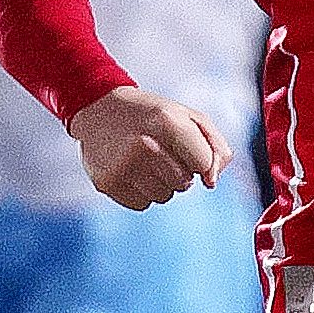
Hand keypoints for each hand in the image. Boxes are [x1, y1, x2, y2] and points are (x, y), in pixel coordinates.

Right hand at [68, 86, 232, 209]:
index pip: (204, 164)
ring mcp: (123, 165)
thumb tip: (211, 182)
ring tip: (146, 159)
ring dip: (161, 183)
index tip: (188, 149)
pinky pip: (142, 205)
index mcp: (167, 121)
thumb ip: (214, 146)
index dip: (201, 160)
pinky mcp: (107, 183)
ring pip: (164, 196)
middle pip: (184, 183)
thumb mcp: (188, 116)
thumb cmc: (152, 115)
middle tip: (162, 150)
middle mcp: (144, 144)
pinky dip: (142, 191)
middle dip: (180, 171)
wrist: (99, 108)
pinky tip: (131, 169)